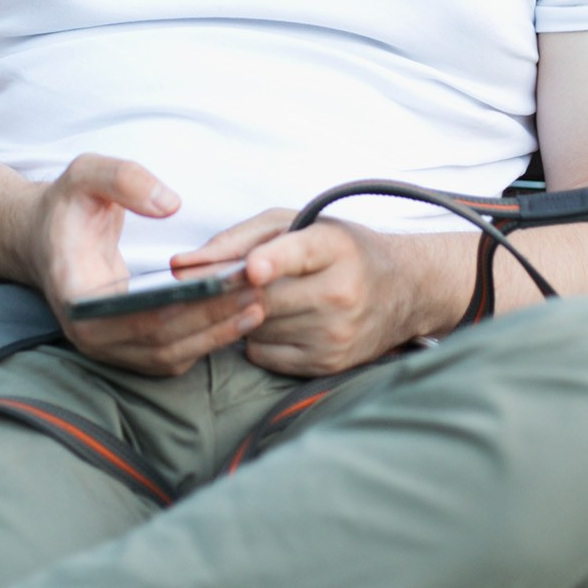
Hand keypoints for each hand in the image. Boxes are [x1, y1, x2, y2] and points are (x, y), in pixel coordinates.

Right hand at [28, 154, 263, 377]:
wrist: (47, 237)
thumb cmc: (68, 206)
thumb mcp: (86, 173)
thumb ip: (123, 179)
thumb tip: (169, 204)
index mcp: (76, 293)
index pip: (131, 316)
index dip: (178, 306)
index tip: (221, 285)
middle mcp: (89, 332)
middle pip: (158, 341)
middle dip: (210, 318)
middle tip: (255, 292)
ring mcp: (108, 346)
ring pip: (169, 355)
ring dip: (215, 333)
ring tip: (257, 303)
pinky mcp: (128, 349)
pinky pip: (172, 355)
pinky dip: (206, 339)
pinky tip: (238, 314)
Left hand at [178, 211, 414, 376]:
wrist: (403, 291)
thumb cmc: (341, 249)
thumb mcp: (298, 223)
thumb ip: (240, 237)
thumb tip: (184, 265)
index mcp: (334, 247)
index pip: (299, 253)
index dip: (273, 260)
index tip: (253, 268)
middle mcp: (340, 292)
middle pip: (264, 298)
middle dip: (228, 292)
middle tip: (203, 284)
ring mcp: (336, 334)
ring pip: (257, 328)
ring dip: (245, 315)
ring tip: (263, 297)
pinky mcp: (329, 364)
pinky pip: (264, 355)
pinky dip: (257, 340)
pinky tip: (276, 322)